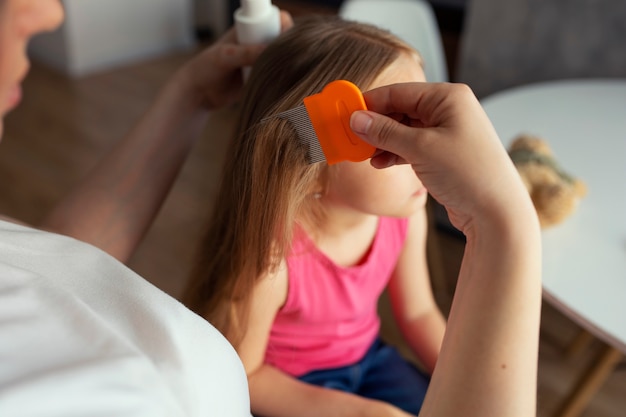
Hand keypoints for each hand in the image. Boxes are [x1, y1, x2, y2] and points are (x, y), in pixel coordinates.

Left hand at [175, 10, 292, 109]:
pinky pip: (279, 76)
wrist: (199, 94)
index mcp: (249, 29)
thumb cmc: (205, 68)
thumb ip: (245, 53)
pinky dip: (282, 79)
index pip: (275, 20)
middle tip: (283, 60)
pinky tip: (282, 84)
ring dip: (287, 65)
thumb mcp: (225, 57)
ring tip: (280, 74)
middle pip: (285, 39)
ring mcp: (262, 61)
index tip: (286, 37)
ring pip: (284, 59)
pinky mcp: (264, 78)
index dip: (284, 25)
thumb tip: (270, 51)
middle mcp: (258, 43)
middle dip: (290, 47)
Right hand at [350, 82, 533, 233]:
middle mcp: (450, 110)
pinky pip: (413, 146)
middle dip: (376, 125)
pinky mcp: (445, 153)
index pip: (399, 92)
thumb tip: (356, 119)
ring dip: (383, 141)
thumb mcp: (420, 148)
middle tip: (352, 138)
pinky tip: (380, 162)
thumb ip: (385, 131)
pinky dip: (395, 153)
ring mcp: (448, 132)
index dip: (370, 103)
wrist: (497, 212)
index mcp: (448, 97)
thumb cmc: (467, 173)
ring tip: (365, 154)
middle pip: (401, 109)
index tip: (345, 113)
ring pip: (405, 129)